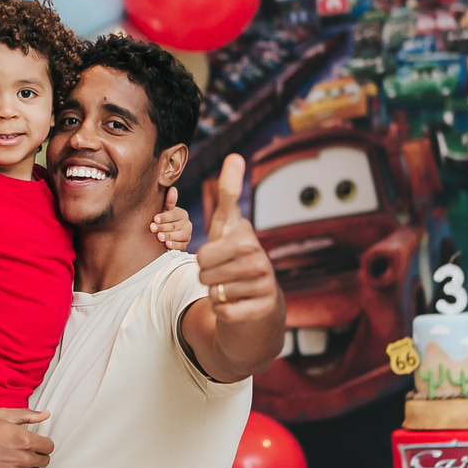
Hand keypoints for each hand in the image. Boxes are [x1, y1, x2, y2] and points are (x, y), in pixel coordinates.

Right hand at [0, 409, 52, 467]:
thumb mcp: (1, 416)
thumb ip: (27, 414)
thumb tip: (47, 414)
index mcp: (25, 439)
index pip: (49, 447)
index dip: (42, 445)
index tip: (32, 446)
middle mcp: (23, 458)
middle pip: (44, 461)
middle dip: (36, 457)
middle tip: (22, 455)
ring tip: (16, 466)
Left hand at [151, 186, 193, 250]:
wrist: (165, 236)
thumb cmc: (163, 221)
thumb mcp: (164, 212)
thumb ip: (168, 202)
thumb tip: (172, 189)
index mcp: (181, 214)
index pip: (174, 214)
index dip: (164, 217)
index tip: (155, 218)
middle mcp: (186, 224)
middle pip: (175, 225)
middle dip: (163, 227)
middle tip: (152, 228)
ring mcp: (187, 235)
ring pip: (180, 235)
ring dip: (169, 236)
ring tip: (159, 237)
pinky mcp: (185, 245)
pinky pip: (182, 246)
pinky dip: (174, 245)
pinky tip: (167, 245)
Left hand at [195, 154, 280, 324]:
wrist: (257, 301)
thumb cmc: (235, 258)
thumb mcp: (228, 226)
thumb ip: (229, 192)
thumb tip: (235, 155)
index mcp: (246, 238)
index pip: (205, 252)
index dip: (203, 258)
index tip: (218, 255)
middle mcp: (260, 260)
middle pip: (204, 272)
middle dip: (205, 276)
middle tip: (221, 273)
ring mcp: (264, 285)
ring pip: (214, 292)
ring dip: (215, 293)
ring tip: (230, 287)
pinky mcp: (263, 308)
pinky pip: (224, 311)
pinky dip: (223, 310)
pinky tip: (236, 303)